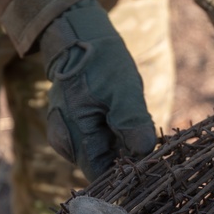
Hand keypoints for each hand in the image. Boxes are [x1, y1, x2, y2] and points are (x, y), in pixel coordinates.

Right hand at [39, 0, 156, 180]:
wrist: (81, 39)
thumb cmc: (102, 63)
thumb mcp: (123, 89)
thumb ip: (131, 121)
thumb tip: (144, 152)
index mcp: (73, 134)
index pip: (100, 174)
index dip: (124, 173)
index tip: (148, 162)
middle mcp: (65, 142)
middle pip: (101, 166)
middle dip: (125, 157)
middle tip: (145, 136)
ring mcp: (67, 137)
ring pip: (101, 155)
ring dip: (121, 146)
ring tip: (132, 121)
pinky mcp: (73, 130)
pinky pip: (97, 143)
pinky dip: (113, 137)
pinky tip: (122, 119)